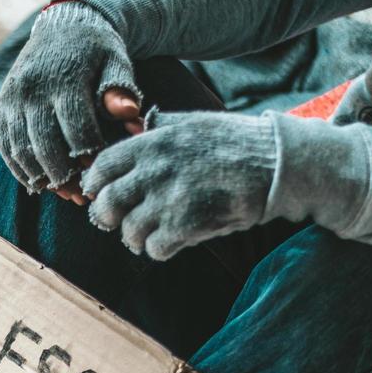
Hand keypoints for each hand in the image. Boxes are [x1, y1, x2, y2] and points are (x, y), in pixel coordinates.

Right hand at [0, 2, 140, 190]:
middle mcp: (33, 88)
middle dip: (66, 178)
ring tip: (65, 193)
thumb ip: (121, 90)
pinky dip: (21, 169)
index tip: (104, 176)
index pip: (77, 132)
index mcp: (65, 78)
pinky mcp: (3, 105)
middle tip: (84, 197)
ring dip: (42, 179)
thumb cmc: (97, 49)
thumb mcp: (116, 60)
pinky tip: (40, 183)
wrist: (62, 22)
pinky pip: (6, 146)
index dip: (91, 160)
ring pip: (22, 151)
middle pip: (46, 147)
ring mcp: (13, 97)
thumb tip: (132, 118)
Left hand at [83, 110, 276, 259]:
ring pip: (129, 232)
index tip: (98, 193)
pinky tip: (171, 243)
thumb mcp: (193, 122)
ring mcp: (169, 199)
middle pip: (107, 203)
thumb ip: (161, 127)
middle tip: (118, 222)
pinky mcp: (186, 225)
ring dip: (136, 238)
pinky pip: (154, 249)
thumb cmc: (237, 142)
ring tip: (148, 235)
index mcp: (153, 142)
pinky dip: (159, 250)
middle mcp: (154, 170)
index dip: (95, 184)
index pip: (103, 166)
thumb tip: (137, 124)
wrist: (277, 164)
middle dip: (108, 217)